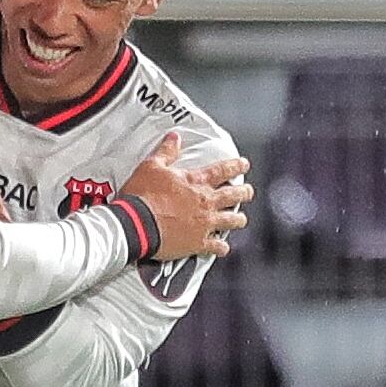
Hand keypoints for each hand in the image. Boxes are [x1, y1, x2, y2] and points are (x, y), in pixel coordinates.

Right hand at [117, 133, 251, 259]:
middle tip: (248, 192)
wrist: (137, 224)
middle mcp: (205, 202)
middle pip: (234, 195)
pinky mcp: (198, 243)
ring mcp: (204, 223)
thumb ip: (166, 152)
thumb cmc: (142, 195)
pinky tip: (223, 248)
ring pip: (231, 221)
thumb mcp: (151, 166)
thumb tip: (174, 138)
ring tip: (241, 219)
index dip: (236, 166)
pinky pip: (217, 247)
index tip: (244, 164)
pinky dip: (221, 248)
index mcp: (196, 182)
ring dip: (238, 219)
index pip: (222, 170)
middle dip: (244, 193)